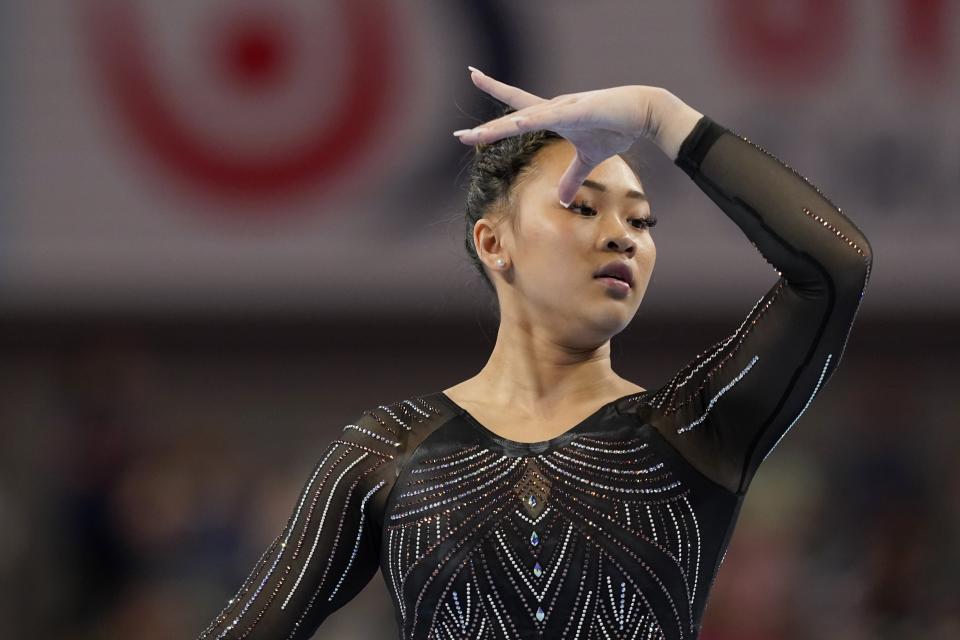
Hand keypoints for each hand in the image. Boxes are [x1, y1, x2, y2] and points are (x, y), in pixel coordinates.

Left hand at [454, 67, 702, 205]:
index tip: (474, 86)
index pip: (517, 110)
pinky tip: (514, 123)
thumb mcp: (589, 158)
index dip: (495, 105)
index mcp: (553, 115)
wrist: (644, 113)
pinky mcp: (578, 110)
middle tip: (458, 135)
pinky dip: (532, 119)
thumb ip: (572, 177)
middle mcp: (553, 108)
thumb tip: (561, 198)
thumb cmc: (616, 128)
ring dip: (500, 128)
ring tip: (476, 136)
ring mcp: (564, 107)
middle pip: (512, 118)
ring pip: (524, 118)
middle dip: (486, 128)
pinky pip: (550, 116)